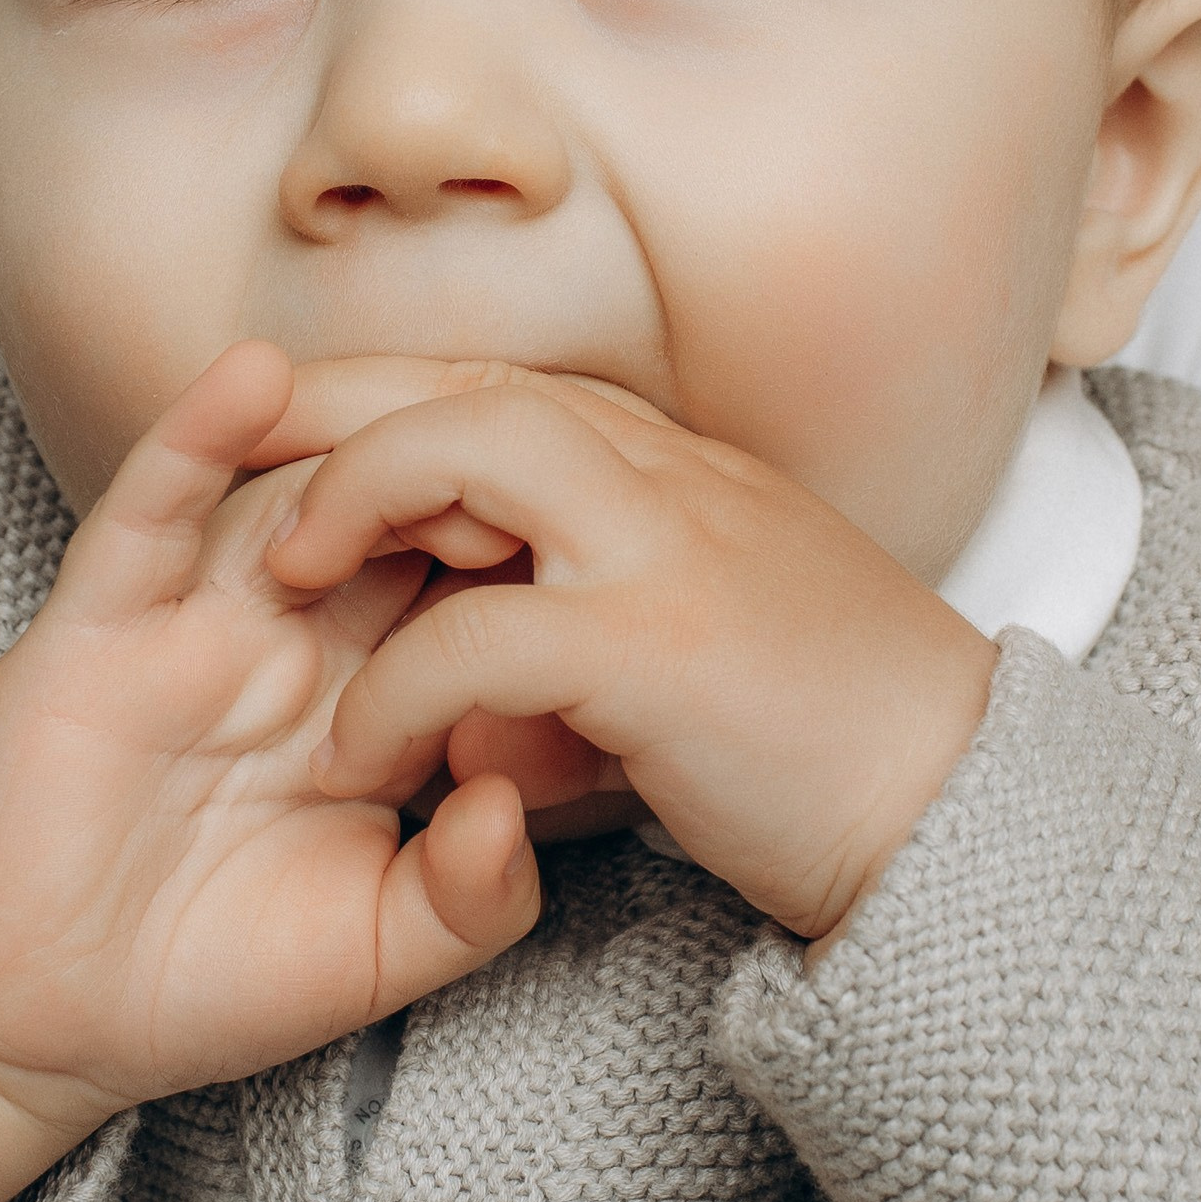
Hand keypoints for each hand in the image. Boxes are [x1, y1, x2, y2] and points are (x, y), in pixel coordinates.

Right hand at [0, 343, 539, 1201]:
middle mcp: (292, 635)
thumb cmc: (212, 977)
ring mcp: (195, 619)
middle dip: (471, 484)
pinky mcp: (96, 627)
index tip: (626, 548)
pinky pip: (149, 513)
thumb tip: (513, 805)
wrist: (47, 1026)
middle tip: (539, 482)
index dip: (545, 556)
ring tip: (426, 422)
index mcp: (374, 694)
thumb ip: (466, 895)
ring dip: (353, 438)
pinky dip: (194, 437)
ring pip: (286, 490)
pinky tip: (250, 379)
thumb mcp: (377, 948)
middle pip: (398, 515)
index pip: (473, 590)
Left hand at [263, 364, 995, 942]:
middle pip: (469, 381)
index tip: (292, 435)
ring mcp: (671, 549)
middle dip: (335, 406)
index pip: (503, 384)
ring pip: (473, 446)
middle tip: (234, 469)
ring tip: (280, 578)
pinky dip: (405, 685)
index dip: (387, 396)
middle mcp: (672, 479)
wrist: (966, 820)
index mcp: (679, 471)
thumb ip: (591, 651)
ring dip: (358, 498)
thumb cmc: (828, 752)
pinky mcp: (663, 648)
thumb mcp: (700, 661)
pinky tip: (364, 746)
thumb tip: (488, 721)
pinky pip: (484, 632)